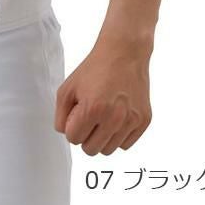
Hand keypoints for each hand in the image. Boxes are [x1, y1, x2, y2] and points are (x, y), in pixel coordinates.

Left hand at [54, 38, 151, 154]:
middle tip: (88, 116)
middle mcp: (114, 118)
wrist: (123, 54)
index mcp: (92, 108)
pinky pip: (125, 144)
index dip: (71, 126)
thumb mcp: (67, 88)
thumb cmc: (93, 70)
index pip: (73, 139)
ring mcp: (131, 121)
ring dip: (101, 137)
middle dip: (85, 135)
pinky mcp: (144, 121)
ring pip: (108, 150)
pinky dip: (117, 135)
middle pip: (91, 150)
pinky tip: (115, 116)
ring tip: (101, 116)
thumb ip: (60, 115)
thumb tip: (66, 133)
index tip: (77, 113)